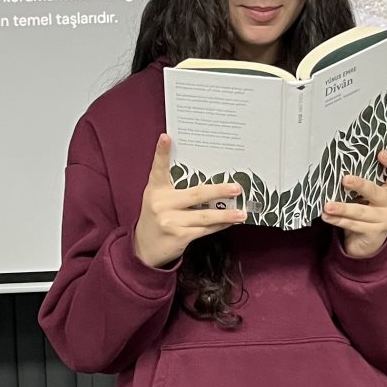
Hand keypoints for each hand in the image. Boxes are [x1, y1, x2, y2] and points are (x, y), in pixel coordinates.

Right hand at [134, 134, 246, 268]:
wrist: (144, 249)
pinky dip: (219, 226)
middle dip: (219, 191)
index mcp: (156, 190)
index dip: (162, 152)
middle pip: (196, 194)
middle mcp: (162, 204)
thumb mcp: (159, 199)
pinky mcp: (180, 236)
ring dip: (226, 214)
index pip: (159, 168)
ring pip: (205, 215)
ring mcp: (171, 221)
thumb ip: (175, 188)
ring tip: (241, 213)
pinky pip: (205, 229)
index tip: (166, 138)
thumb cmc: (156, 218)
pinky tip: (229, 222)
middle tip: (236, 188)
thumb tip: (208, 180)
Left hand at [322, 150, 386, 259]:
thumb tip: (340, 165)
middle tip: (345, 179)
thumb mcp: (367, 196)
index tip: (380, 153)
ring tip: (327, 205)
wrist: (366, 242)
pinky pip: (354, 225)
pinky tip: (327, 216)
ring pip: (361, 211)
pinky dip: (338, 220)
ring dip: (342, 208)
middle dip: (360, 185)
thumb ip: (361, 184)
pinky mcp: (375, 233)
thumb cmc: (365, 211)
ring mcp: (385, 220)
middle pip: (376, 192)